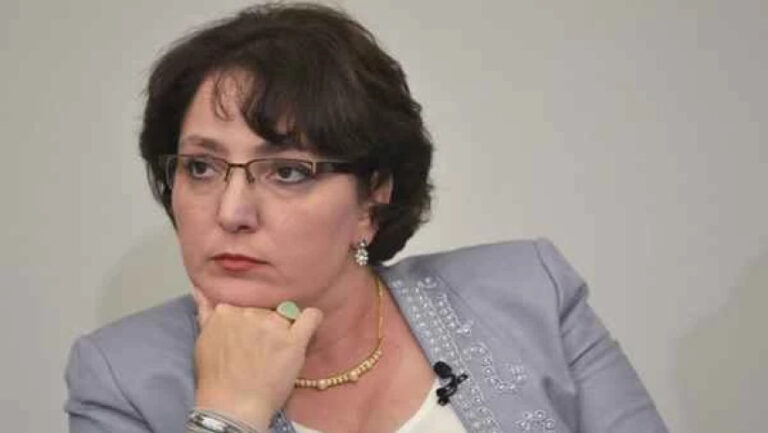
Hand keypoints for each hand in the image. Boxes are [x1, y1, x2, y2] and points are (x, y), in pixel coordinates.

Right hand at [192, 288, 322, 430]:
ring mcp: (272, 326)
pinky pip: (311, 317)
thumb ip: (205, 311)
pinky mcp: (293, 341)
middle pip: (266, 310)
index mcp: (226, 311)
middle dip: (265, 326)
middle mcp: (250, 314)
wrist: (233, 407)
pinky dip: (312, 319)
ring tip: (275, 353)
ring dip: (283, 329)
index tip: (248, 339)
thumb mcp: (203, 340)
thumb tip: (200, 289)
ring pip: (286, 314)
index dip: (249, 321)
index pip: (246, 305)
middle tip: (260, 350)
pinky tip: (306, 329)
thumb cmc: (216, 379)